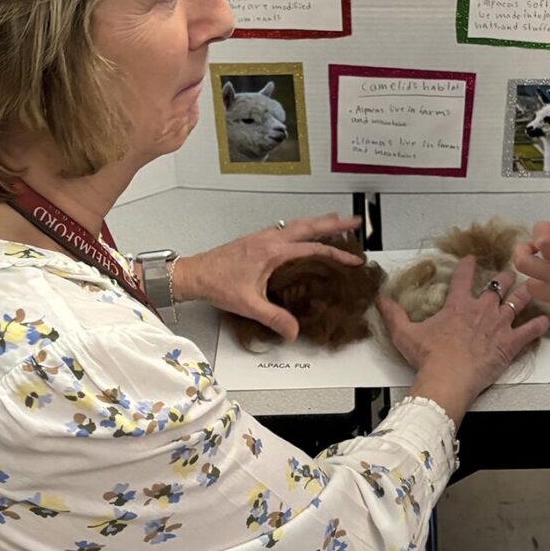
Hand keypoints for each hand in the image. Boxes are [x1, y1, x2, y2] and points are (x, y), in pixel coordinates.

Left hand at [173, 213, 361, 340]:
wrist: (194, 274)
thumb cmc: (217, 284)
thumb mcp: (248, 305)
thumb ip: (274, 318)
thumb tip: (294, 331)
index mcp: (272, 251)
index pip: (313, 249)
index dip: (336, 254)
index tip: (353, 260)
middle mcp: (270, 238)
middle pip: (309, 226)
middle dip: (334, 222)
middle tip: (355, 221)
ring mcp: (263, 236)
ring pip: (297, 223)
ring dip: (318, 221)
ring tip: (335, 219)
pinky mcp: (256, 239)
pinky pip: (286, 227)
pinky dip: (302, 226)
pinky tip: (303, 231)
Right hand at [379, 256, 549, 423]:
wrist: (448, 378)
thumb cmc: (428, 357)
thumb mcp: (404, 333)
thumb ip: (393, 314)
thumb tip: (380, 300)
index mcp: (458, 305)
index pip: (463, 277)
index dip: (468, 265)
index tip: (472, 258)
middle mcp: (482, 310)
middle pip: (498, 285)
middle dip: (505, 277)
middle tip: (510, 272)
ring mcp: (499, 325)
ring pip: (518, 301)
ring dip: (525, 293)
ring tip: (531, 287)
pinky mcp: (510, 343)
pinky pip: (530, 330)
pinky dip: (539, 325)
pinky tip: (546, 320)